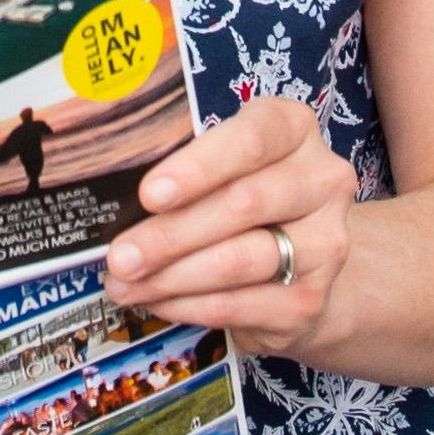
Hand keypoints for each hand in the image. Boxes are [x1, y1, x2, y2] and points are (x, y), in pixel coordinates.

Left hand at [103, 98, 359, 356]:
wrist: (303, 263)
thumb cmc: (244, 197)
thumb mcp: (221, 162)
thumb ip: (183, 164)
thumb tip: (109, 190)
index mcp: (294, 129)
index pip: (252, 139)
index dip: (199, 167)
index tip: (151, 194)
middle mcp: (321, 180)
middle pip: (243, 205)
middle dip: (171, 234)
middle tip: (119, 255)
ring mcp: (324, 243)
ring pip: (239, 260)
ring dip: (171, 277)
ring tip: (124, 283)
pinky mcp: (309, 299)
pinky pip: (238, 305)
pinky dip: (187, 305)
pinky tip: (155, 300)